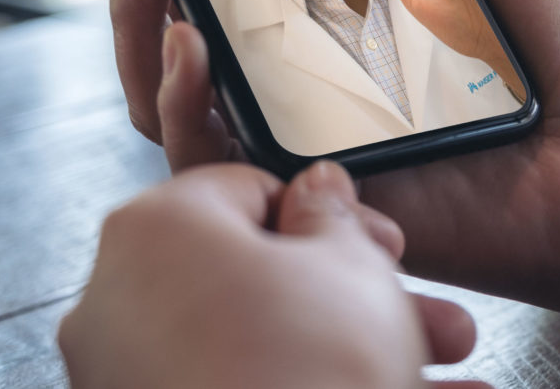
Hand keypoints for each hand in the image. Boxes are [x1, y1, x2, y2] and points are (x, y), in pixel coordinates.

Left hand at [59, 161, 487, 388]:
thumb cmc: (308, 378)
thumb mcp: (350, 266)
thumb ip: (332, 214)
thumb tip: (320, 191)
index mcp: (156, 229)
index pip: (249, 189)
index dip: (330, 216)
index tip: (376, 242)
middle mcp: (119, 305)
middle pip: (261, 279)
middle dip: (360, 296)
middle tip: (420, 311)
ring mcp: (127, 381)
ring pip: (262, 347)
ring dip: (355, 353)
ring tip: (440, 377)